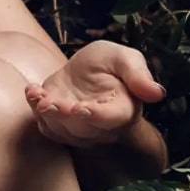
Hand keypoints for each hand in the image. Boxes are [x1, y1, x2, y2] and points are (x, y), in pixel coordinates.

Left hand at [24, 40, 164, 148]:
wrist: (85, 71)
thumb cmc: (108, 64)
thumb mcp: (122, 58)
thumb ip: (137, 73)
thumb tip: (157, 93)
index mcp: (123, 109)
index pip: (113, 119)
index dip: (97, 116)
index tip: (82, 108)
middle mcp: (103, 127)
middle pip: (84, 130)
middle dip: (65, 117)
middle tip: (50, 103)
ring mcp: (81, 131)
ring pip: (63, 131)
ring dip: (47, 114)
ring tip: (37, 95)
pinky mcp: (61, 128)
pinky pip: (48, 129)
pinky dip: (35, 112)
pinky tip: (32, 92)